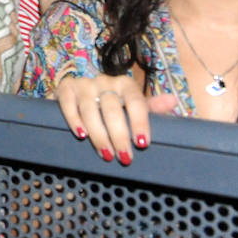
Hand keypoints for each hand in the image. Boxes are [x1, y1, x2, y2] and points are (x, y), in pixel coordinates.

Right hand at [54, 73, 178, 163]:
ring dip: (99, 134)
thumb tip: (172, 100)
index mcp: (125, 84)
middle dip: (119, 135)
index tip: (142, 143)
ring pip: (90, 109)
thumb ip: (151, 107)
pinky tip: (82, 134)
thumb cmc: (114, 104)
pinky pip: (68, 104)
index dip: (140, 122)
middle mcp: (105, 80)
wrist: (81, 93)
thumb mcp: (133, 106)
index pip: (136, 101)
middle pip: (112, 108)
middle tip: (125, 157)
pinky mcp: (65, 88)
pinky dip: (74, 120)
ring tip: (106, 154)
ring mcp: (84, 83)